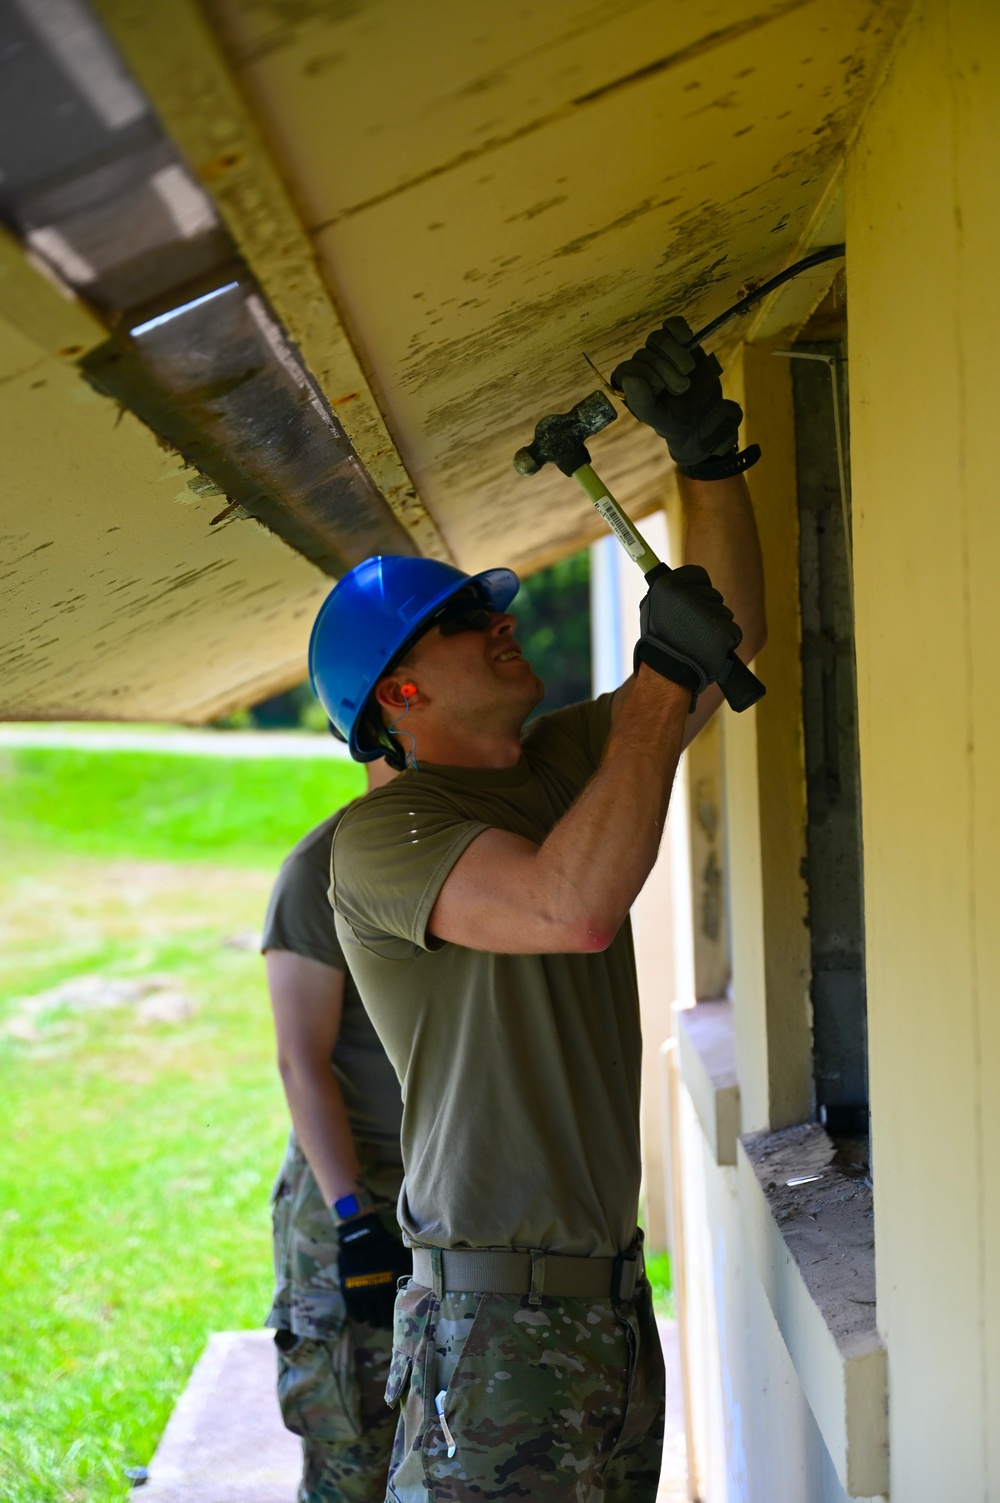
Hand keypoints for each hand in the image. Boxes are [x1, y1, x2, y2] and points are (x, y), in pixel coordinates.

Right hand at [338, 1212, 411, 1327]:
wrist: (361, 1237)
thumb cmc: (385, 1246)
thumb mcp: (400, 1258)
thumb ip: (407, 1274)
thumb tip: (419, 1286)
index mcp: (390, 1285)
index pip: (396, 1312)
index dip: (398, 1319)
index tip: (400, 1320)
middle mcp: (376, 1293)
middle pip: (381, 1321)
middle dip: (385, 1323)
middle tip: (387, 1321)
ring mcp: (361, 1294)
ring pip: (369, 1320)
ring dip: (374, 1321)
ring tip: (376, 1317)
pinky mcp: (349, 1292)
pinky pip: (356, 1314)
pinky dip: (361, 1317)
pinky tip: (365, 1312)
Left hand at [611, 317, 757, 478]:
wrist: (704, 417)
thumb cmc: (676, 420)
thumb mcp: (657, 418)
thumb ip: (641, 402)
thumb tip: (630, 379)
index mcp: (631, 385)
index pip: (626, 369)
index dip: (645, 376)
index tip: (660, 391)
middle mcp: (643, 366)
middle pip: (644, 354)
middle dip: (665, 371)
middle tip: (681, 388)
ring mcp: (660, 352)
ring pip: (657, 338)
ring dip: (675, 353)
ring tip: (688, 370)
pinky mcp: (680, 343)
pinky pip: (672, 325)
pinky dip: (678, 329)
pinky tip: (687, 340)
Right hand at [635, 565, 742, 705]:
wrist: (665, 676)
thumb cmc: (659, 645)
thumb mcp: (654, 610)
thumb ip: (671, 594)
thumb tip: (686, 581)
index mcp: (666, 586)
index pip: (698, 574)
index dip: (697, 590)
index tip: (690, 605)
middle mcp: (686, 595)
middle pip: (714, 595)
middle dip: (708, 612)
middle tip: (690, 631)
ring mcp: (706, 613)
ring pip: (724, 614)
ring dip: (716, 628)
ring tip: (697, 643)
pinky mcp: (723, 632)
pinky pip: (733, 632)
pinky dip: (725, 642)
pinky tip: (709, 650)